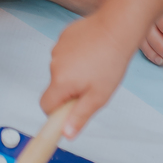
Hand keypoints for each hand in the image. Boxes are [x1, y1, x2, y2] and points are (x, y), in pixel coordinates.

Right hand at [43, 11, 132, 135]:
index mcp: (60, 81)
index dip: (57, 112)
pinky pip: (65, 53)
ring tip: (96, 67)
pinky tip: (93, 52)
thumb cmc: (110, 64)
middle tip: (92, 87)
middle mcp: (54, 64)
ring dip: (73, 73)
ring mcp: (58, 48)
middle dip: (69, 91)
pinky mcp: (64, 36)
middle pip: (55, 87)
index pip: (45, 106)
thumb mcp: (98, 97)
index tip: (72, 110)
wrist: (116, 28)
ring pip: (61, 69)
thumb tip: (65, 134)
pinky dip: (75, 56)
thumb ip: (79, 116)